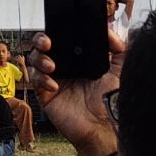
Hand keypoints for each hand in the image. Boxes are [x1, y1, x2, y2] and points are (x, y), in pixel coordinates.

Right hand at [28, 31, 121, 155]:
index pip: (61, 40)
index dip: (56, 32)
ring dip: (40, 59)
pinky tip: (54, 86)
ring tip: (52, 66)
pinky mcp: (46, 96)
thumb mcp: (119, 71)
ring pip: (35, 62)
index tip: (57, 29)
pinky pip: (35, 82)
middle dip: (40, 40)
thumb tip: (109, 32)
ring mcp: (54, 81)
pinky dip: (42, 80)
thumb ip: (118, 49)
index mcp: (78, 60)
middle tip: (47, 42)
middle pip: (43, 47)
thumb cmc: (111, 101)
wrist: (104, 127)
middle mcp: (64, 68)